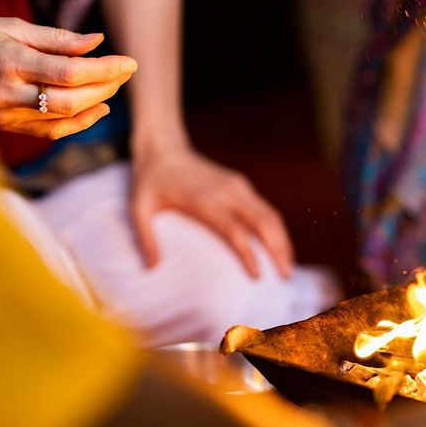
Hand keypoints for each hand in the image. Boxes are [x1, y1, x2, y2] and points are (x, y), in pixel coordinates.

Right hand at [0, 14, 135, 138]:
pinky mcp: (6, 126)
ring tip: (115, 84)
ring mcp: (6, 114)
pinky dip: (80, 122)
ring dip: (97, 102)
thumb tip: (98, 42)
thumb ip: (57, 38)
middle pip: (71, 98)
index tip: (130, 62)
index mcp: (9, 62)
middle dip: (106, 86)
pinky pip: (51, 130)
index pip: (70, 72)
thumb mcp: (12, 27)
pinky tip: (99, 108)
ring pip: (64, 117)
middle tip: (127, 71)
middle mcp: (7, 93)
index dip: (105, 69)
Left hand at [129, 145, 293, 278]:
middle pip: (263, 222)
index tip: (257, 276)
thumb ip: (145, 237)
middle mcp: (227, 191)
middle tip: (285, 276)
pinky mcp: (241, 184)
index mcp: (204, 199)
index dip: (249, 253)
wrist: (164, 149)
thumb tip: (152, 267)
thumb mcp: (138, 208)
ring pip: (270, 214)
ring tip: (287, 265)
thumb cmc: (150, 182)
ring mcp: (238, 186)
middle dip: (278, 249)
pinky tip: (278, 246)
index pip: (235, 229)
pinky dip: (276, 228)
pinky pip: (265, 208)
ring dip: (283, 239)